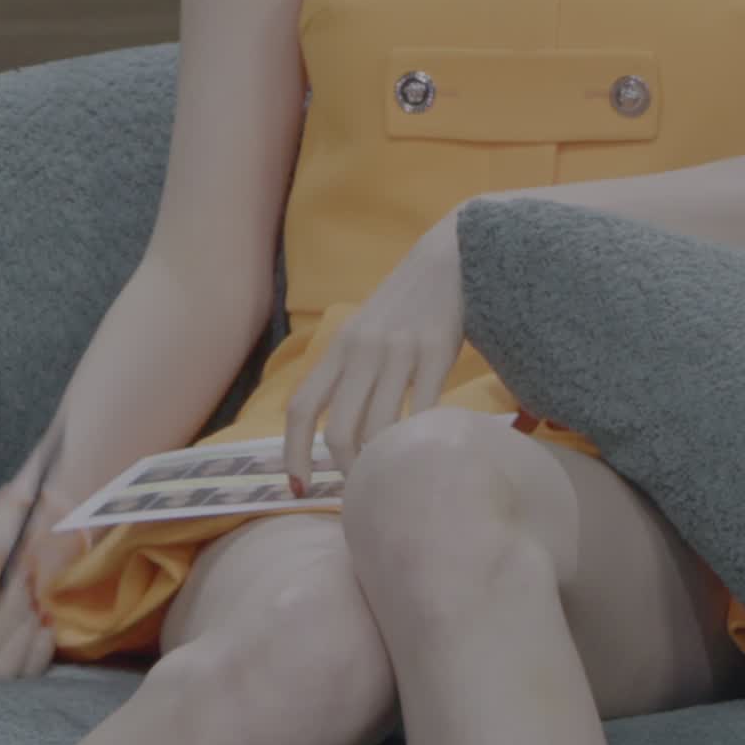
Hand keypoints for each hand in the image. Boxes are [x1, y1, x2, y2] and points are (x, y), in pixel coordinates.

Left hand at [283, 209, 469, 493]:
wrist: (451, 255)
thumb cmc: (407, 301)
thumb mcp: (365, 330)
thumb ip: (348, 371)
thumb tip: (334, 427)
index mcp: (339, 347)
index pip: (300, 408)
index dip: (293, 453)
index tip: (298, 487)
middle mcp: (362, 351)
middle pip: (338, 428)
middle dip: (344, 468)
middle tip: (358, 489)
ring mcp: (400, 351)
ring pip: (378, 425)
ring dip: (379, 460)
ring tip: (388, 476)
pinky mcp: (438, 350)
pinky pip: (422, 407)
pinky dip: (418, 435)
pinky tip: (423, 448)